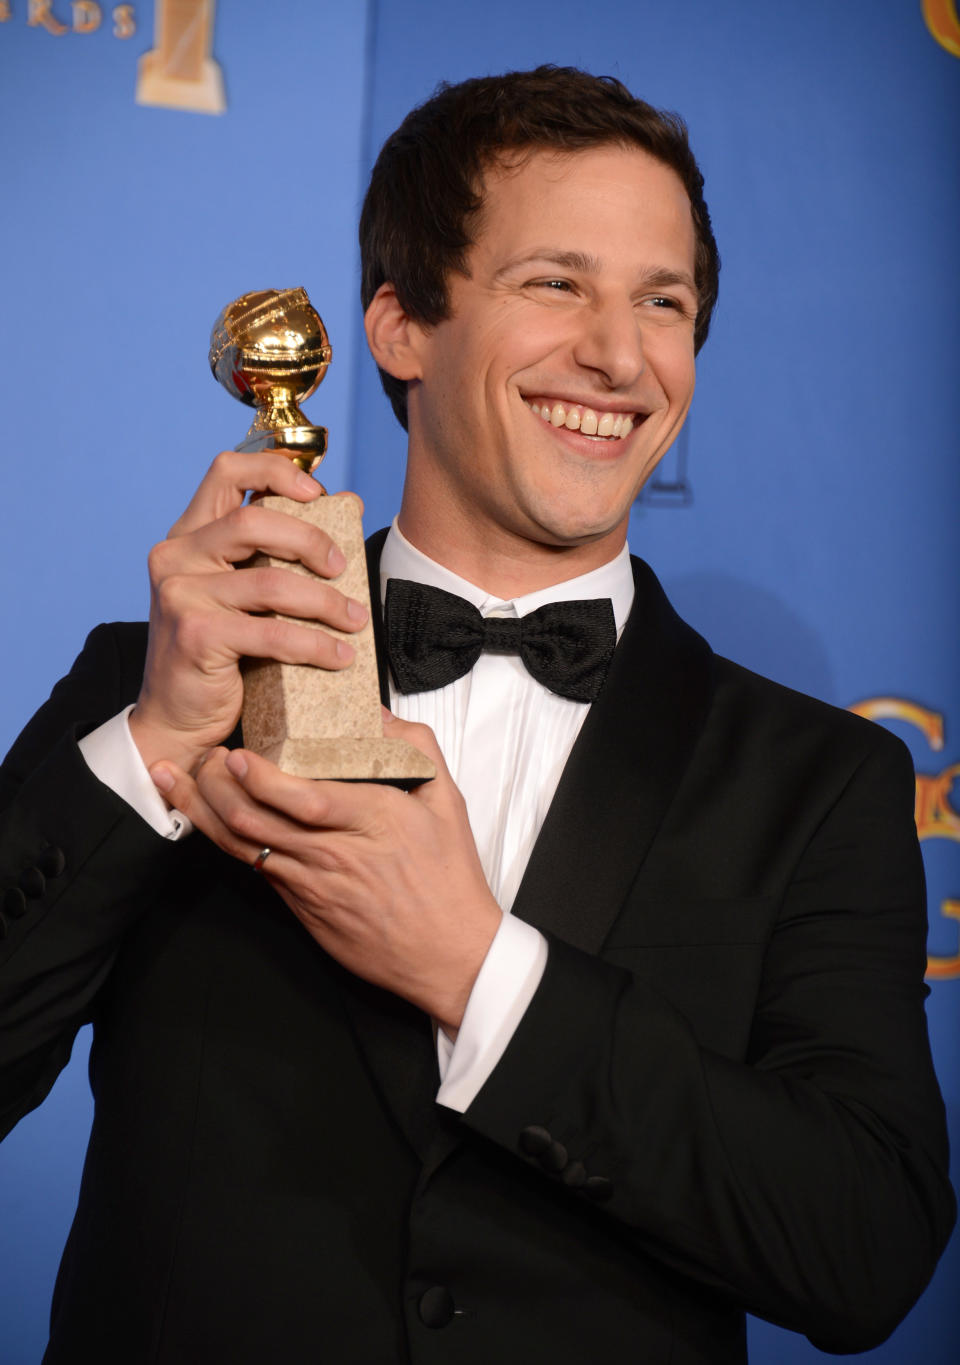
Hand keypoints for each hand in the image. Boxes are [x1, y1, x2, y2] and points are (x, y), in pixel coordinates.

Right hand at [130, 452, 368, 773]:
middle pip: (255, 520)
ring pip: (271, 582)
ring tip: (355, 621)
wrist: (177, 718)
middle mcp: (176, 556)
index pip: (227, 470)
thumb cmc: (218, 652)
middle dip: (311, 540)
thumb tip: (350, 502)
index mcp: (188, 535)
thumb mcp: (244, 592)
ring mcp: (181, 594)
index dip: (276, 470)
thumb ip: (281, 550)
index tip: (318, 493)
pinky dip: (315, 644)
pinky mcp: (196, 635)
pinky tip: (340, 657)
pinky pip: (271, 633)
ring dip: (326, 603)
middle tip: (344, 568)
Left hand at [150, 713, 501, 1032]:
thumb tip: (378, 713)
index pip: (304, 798)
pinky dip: (224, 841)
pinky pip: (254, 869)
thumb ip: (416, 747)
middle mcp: (335, 854)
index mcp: (373, 821)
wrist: (448, 954)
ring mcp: (313, 885)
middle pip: (256, 819)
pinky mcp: (301, 907)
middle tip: (203, 757)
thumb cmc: (449, 879)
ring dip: (205, 811)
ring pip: (242, 846)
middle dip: (215, 784)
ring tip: (183, 781)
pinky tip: (207, 820)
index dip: (261, 777)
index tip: (237, 754)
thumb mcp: (448, 802)